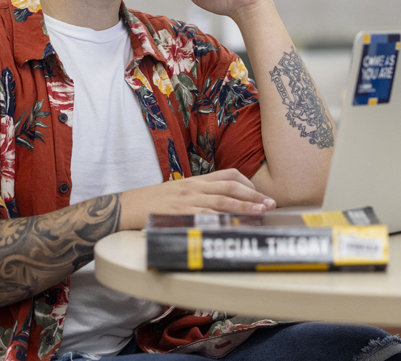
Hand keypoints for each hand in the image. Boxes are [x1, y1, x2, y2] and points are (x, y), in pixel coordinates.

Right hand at [118, 168, 276, 230]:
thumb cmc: (154, 201)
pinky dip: (222, 220)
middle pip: (231, 187)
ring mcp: (188, 200)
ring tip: (261, 212)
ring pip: (222, 201)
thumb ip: (199, 195)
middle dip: (253, 195)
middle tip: (271, 203)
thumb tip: (220, 204)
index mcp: (196, 180)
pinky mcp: (181, 213)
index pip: (228, 175)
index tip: (259, 194)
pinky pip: (206, 216)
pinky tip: (234, 225)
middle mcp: (195, 187)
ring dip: (244, 207)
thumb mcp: (179, 192)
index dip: (248, 184)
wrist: (129, 206)